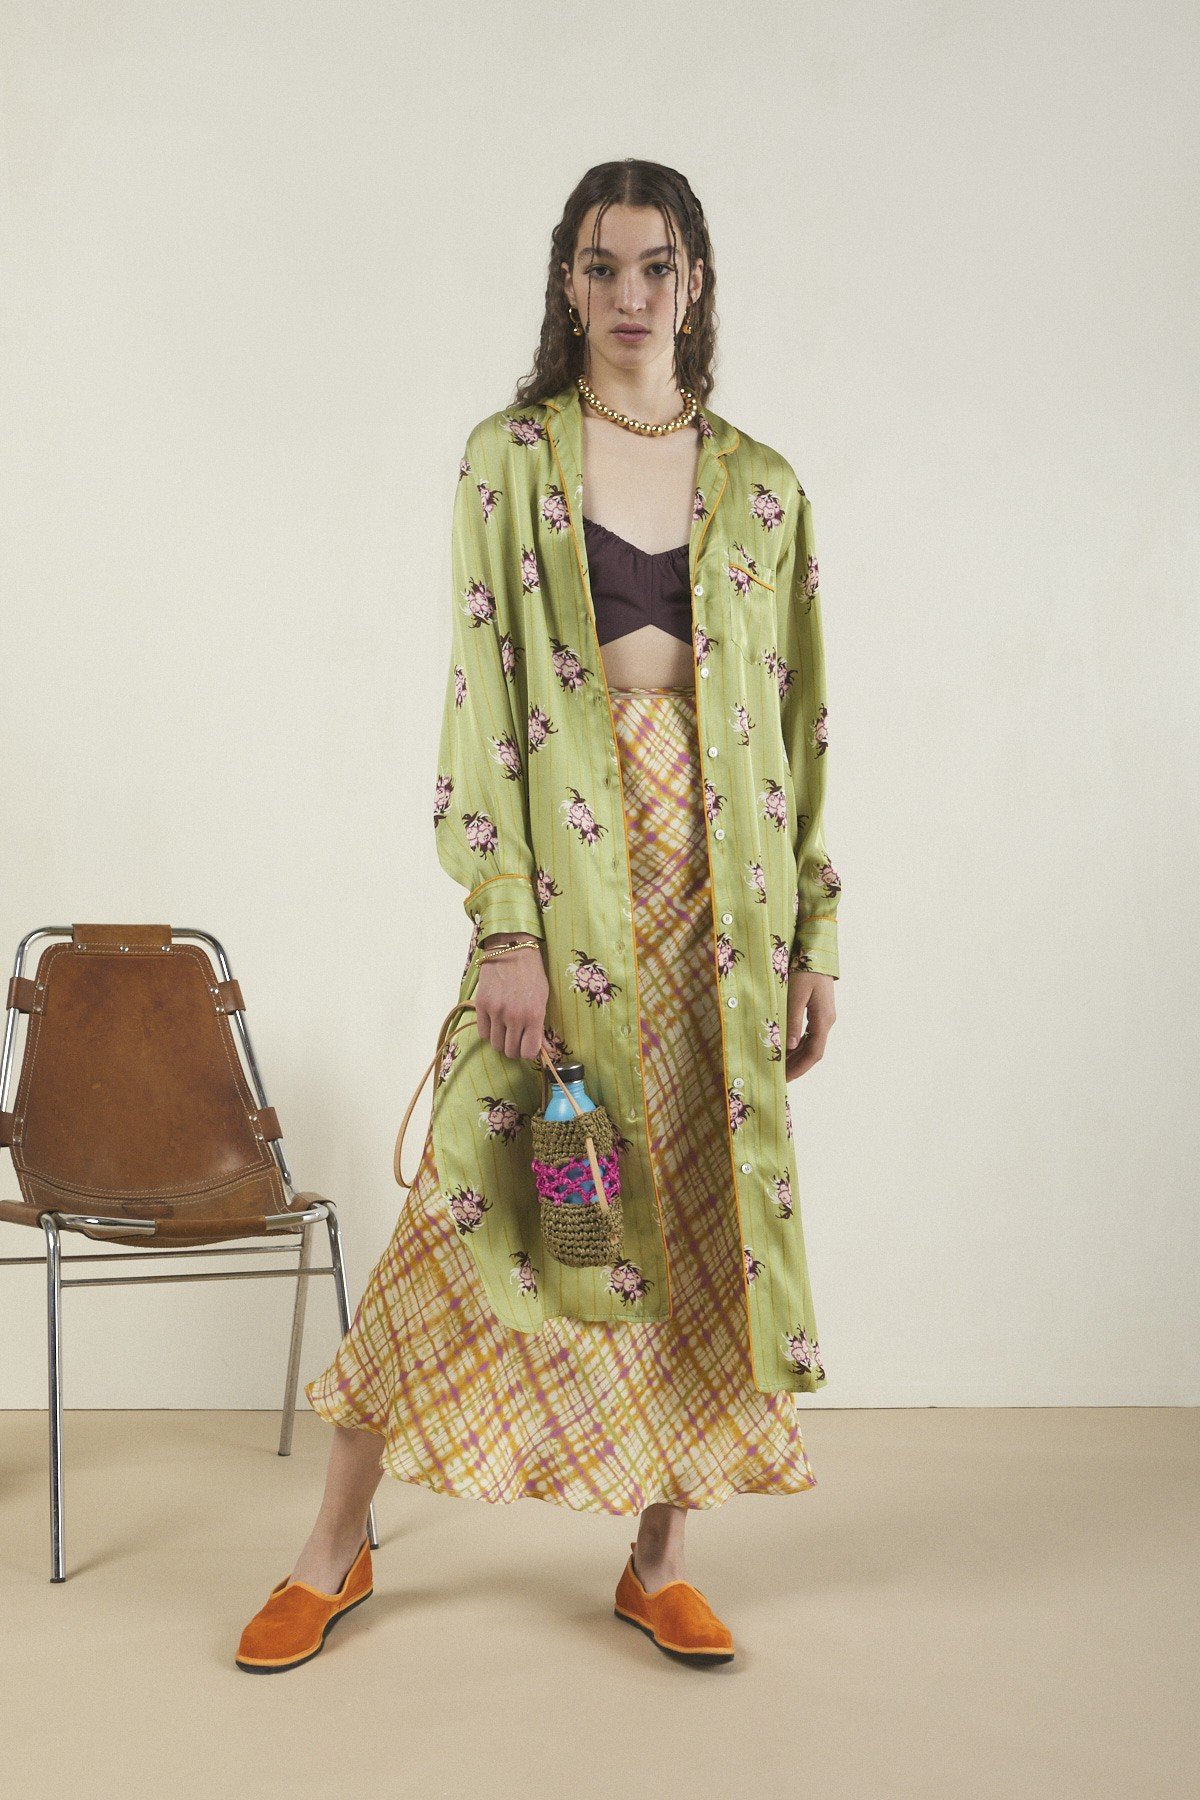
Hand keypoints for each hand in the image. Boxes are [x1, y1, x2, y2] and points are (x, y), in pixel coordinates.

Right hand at [476, 935, 549, 1060]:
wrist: (512, 950)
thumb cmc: (531, 975)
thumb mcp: (543, 999)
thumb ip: (541, 1027)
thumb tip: (546, 1051)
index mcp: (534, 1015)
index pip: (529, 1052)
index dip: (528, 1052)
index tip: (527, 1045)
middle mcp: (514, 1016)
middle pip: (510, 1051)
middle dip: (514, 1048)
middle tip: (515, 1037)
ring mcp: (496, 1011)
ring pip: (495, 1044)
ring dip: (500, 1040)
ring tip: (505, 1028)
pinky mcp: (481, 1005)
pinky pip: (482, 1033)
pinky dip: (488, 1031)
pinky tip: (494, 1020)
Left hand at [784, 970, 835, 1079]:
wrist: (817, 951)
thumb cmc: (805, 970)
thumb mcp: (796, 995)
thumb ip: (793, 1021)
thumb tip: (789, 1047)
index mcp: (823, 1020)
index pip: (814, 1053)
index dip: (800, 1068)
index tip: (785, 1078)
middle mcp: (827, 1021)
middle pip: (814, 1052)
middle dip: (797, 1066)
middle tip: (778, 1077)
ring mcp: (825, 1016)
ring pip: (812, 1044)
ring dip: (797, 1056)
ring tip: (780, 1066)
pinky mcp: (819, 1011)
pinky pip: (810, 1034)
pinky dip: (798, 1044)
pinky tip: (786, 1048)